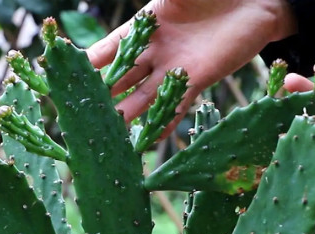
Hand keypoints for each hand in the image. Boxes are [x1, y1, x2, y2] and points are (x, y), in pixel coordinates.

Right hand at [86, 0, 295, 134]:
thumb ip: (159, 1)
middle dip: (99, 96)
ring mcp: (175, 68)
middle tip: (77, 115)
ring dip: (127, 114)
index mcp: (144, 27)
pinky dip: (162, 121)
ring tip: (107, 133)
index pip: (108, 48)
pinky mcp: (198, 80)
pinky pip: (176, 104)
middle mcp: (155, 51)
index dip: (85, 62)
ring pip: (144, 96)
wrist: (254, 0)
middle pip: (121, 77)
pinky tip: (148, 138)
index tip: (60, 75)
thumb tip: (138, 11)